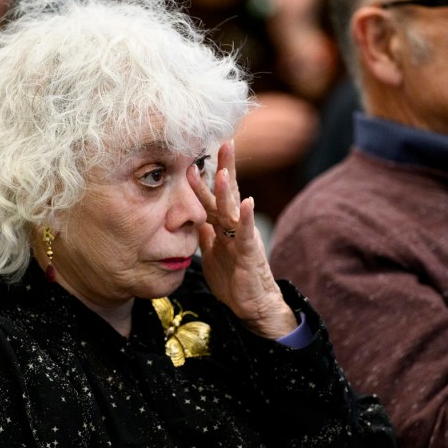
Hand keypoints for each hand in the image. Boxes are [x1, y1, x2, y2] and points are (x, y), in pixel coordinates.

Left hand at [187, 141, 297, 338]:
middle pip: (228, 193)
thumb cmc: (233, 279)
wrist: (252, 305)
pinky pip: (246, 234)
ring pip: (234, 210)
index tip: (200, 152)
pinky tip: (248, 202)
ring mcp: (243, 238)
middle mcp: (235, 227)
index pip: (216, 195)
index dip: (209, 174)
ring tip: (222, 170)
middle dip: (224, 168)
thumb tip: (194, 218)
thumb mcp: (212, 254)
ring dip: (228, 190)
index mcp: (224, 226)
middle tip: (222, 142)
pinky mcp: (249, 254)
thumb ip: (205, 234)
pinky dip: (246, 218)